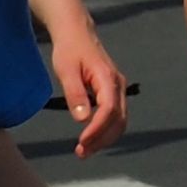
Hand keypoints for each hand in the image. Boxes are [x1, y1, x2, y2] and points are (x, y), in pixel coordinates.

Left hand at [42, 11, 131, 156]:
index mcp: (107, 77)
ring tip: (84, 150)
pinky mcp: (113, 93)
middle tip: (81, 152)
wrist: (77, 33)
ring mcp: (118, 89)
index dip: (97, 129)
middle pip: (118, 119)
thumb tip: (82, 119)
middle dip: (101, 139)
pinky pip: (116, 117)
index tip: (81, 142)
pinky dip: (106, 131)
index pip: (108, 110)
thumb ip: (75, 93)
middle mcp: (118, 85)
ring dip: (104, 138)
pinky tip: (90, 138)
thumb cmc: (69, 50)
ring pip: (120, 121)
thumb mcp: (66, 69)